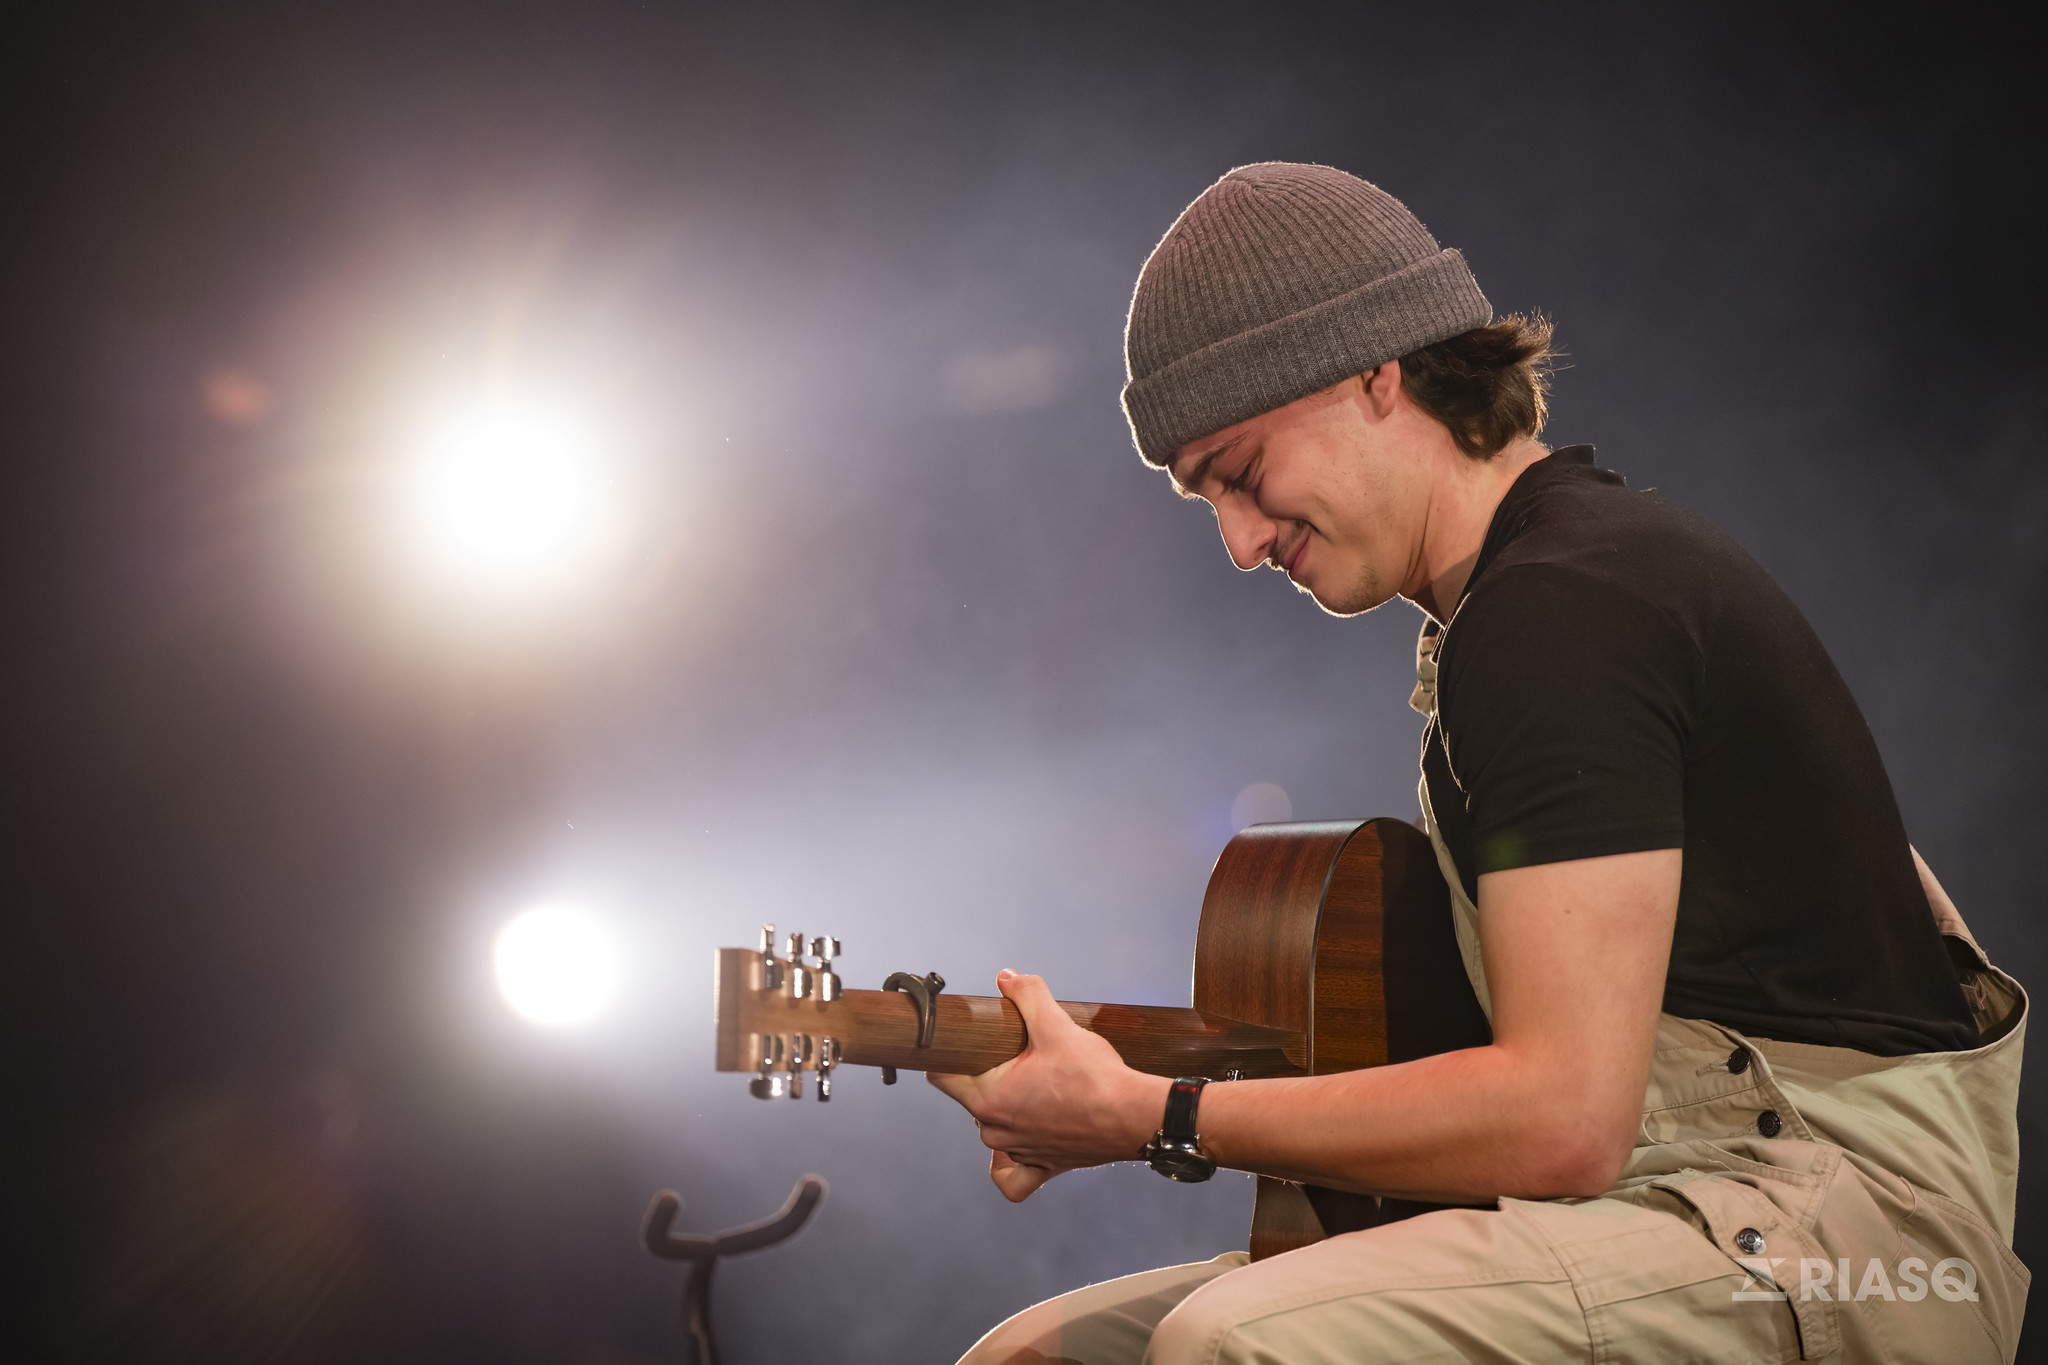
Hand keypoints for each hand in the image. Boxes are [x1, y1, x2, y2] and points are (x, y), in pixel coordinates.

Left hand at [928, 969, 1169, 1202]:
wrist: (1134, 1116)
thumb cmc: (1093, 1075)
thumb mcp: (1056, 1025)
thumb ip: (1027, 995)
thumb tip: (1006, 977)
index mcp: (988, 1098)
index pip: (942, 1076)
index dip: (951, 1054)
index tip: (966, 1041)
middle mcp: (995, 1132)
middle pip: (971, 1098)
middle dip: (987, 1076)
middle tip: (1017, 1056)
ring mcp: (1018, 1152)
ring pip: (993, 1130)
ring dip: (1005, 1109)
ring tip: (1033, 1086)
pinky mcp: (1043, 1168)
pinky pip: (1013, 1175)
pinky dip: (1009, 1163)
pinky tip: (1017, 1145)